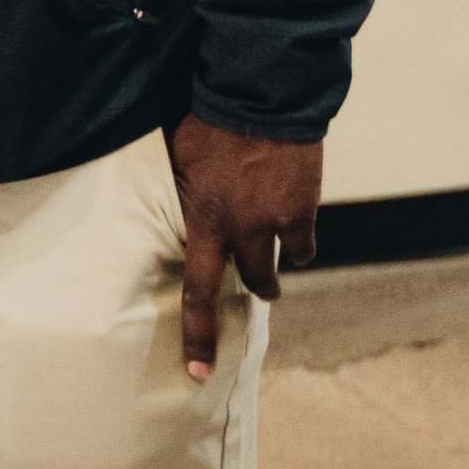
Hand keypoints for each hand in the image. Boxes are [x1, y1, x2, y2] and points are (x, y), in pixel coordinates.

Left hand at [167, 116, 323, 378]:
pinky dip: (299, 242)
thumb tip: (165, 212)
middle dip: (254, 290)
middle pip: (249, 281)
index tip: (200, 372)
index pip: (197, 291)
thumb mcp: (178, 161)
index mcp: (203, 221)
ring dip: (275, 269)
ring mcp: (276, 221)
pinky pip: (303, 244)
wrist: (262, 96)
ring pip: (278, 266)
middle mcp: (240, 229)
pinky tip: (295, 231)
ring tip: (276, 264)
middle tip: (259, 293)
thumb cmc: (209, 123)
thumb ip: (178, 196)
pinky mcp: (303, 208)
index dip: (199, 336)